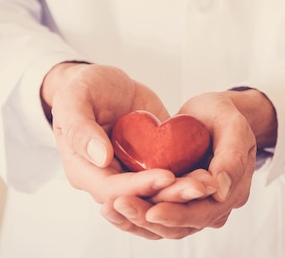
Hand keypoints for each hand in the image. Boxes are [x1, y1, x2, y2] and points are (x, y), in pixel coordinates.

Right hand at [41, 63, 214, 238]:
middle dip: (170, 196)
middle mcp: (109, 179)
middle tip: (200, 187)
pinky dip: (188, 180)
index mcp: (85, 170)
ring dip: (183, 194)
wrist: (105, 84)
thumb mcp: (74, 99)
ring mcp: (131, 173)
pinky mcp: (151, 164)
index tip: (167, 176)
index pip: (113, 189)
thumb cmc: (84, 89)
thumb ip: (80, 128)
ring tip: (209, 184)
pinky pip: (169, 179)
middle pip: (140, 199)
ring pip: (157, 195)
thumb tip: (101, 158)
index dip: (140, 186)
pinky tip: (210, 177)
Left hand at [110, 89, 276, 238]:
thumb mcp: (232, 126)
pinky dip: (136, 212)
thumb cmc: (224, 115)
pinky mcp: (176, 198)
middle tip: (120, 205)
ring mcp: (195, 204)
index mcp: (233, 192)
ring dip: (137, 220)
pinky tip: (113, 204)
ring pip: (165, 225)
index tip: (152, 210)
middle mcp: (215, 206)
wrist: (215, 113)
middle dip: (148, 218)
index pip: (202, 213)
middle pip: (180, 226)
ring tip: (110, 208)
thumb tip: (219, 190)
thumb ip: (231, 156)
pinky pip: (156, 211)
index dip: (177, 214)